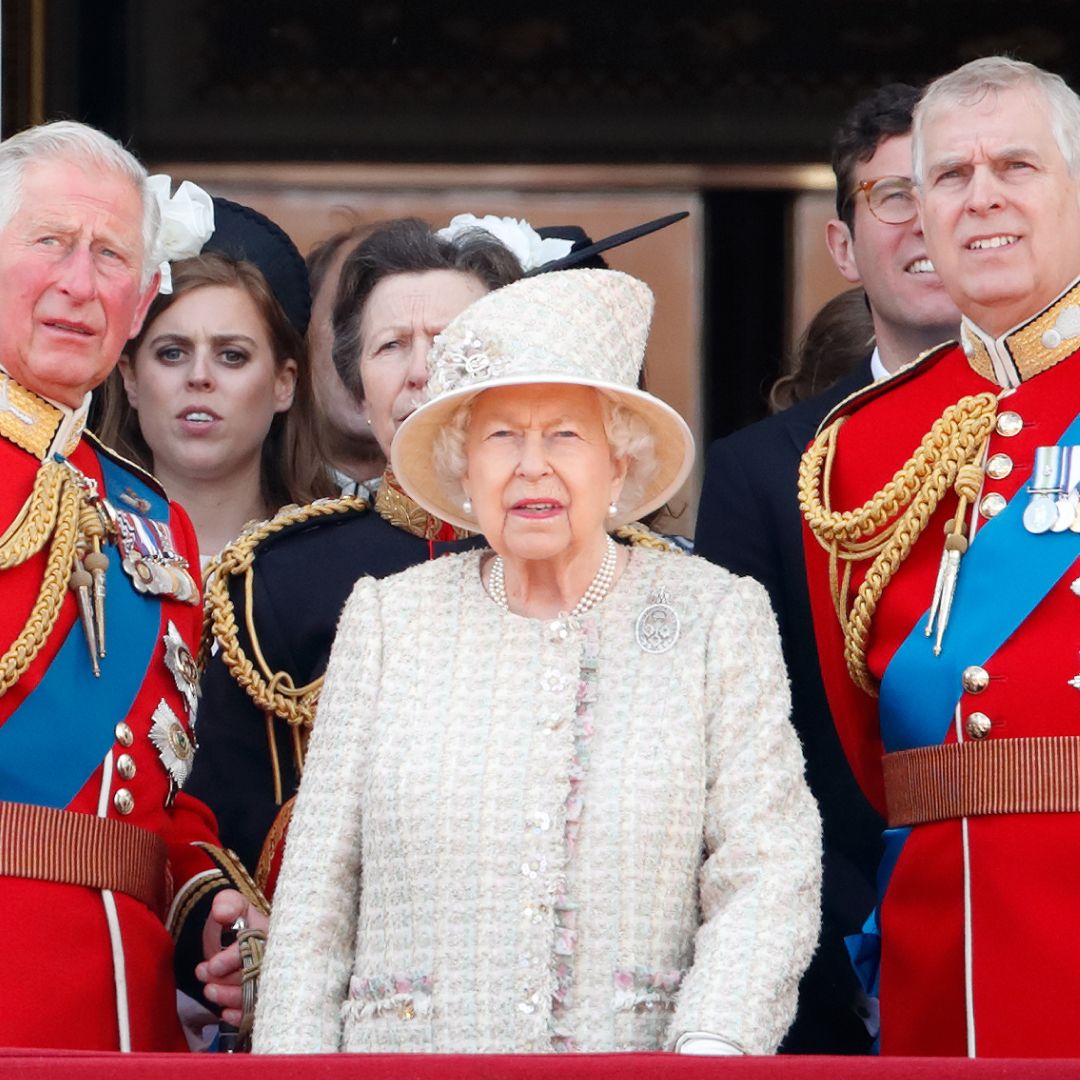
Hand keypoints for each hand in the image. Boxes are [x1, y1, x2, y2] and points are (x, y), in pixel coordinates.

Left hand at [196, 889, 269, 1026]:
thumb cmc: (238, 921)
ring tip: (209, 991)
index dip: (233, 959)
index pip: (258, 948)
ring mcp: (273, 980)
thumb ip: (228, 902)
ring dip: (229, 997)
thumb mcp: (234, 906)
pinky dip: (241, 1016)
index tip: (212, 964)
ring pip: (255, 996)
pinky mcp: (264, 998)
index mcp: (275, 934)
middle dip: (228, 981)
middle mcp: (279, 959)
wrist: (235, 939)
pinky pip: (257, 1012)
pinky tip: (225, 1013)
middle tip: (206, 978)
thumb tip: (222, 912)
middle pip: (256, 977)